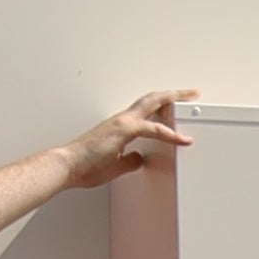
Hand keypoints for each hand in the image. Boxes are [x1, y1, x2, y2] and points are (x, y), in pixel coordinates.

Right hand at [58, 87, 194, 194]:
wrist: (67, 166)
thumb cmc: (84, 166)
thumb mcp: (115, 165)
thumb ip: (130, 160)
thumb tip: (141, 159)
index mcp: (120, 126)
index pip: (146, 110)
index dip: (163, 106)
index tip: (176, 105)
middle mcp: (123, 120)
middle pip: (153, 99)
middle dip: (174, 94)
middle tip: (191, 92)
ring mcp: (123, 123)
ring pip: (153, 104)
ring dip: (173, 101)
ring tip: (190, 98)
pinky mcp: (123, 131)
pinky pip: (151, 129)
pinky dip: (168, 133)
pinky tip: (180, 138)